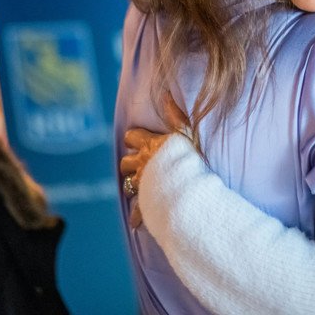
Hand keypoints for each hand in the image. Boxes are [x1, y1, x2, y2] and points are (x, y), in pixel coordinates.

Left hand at [119, 92, 191, 226]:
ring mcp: (142, 185)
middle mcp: (142, 165)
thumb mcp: (185, 132)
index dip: (134, 138)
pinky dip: (136, 217)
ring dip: (131, 185)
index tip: (137, 140)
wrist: (186, 188)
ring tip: (139, 189)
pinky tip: (136, 223)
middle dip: (130, 163)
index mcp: (150, 147)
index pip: (133, 137)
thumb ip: (175, 113)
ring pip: (127, 184)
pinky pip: (137, 212)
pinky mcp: (145, 204)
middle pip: (126, 162)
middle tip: (139, 165)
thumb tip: (165, 92)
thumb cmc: (187, 159)